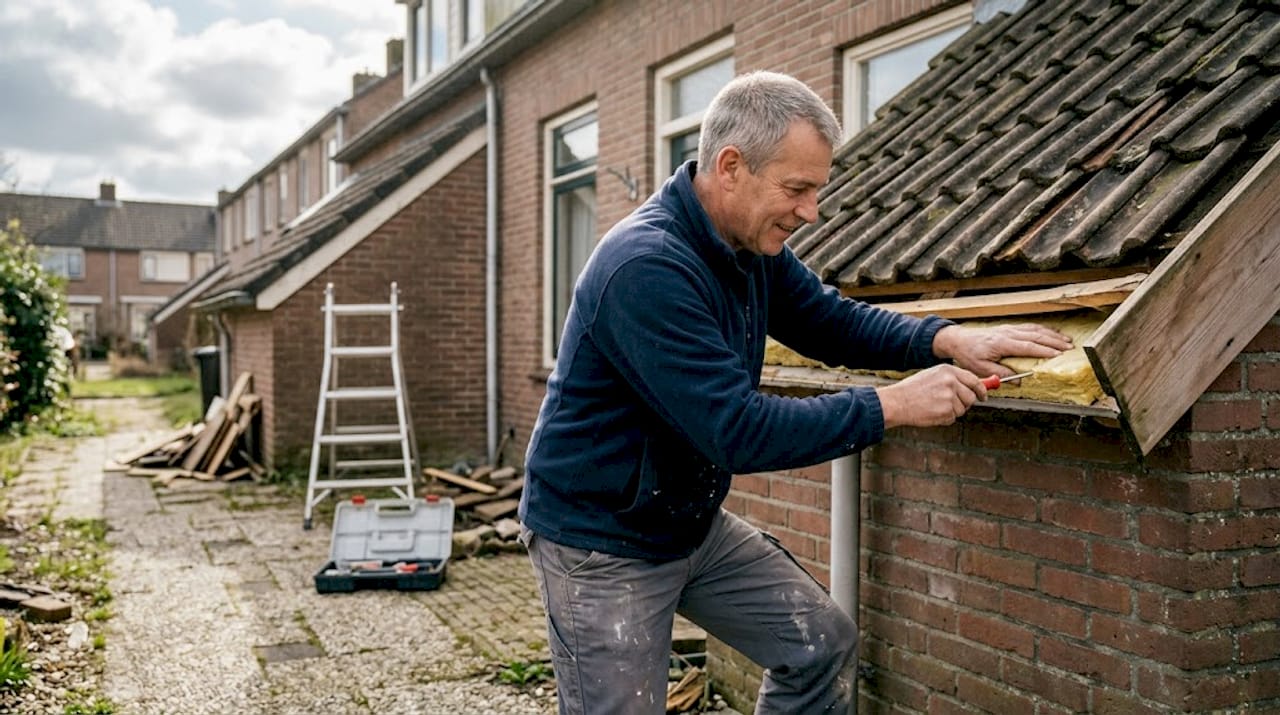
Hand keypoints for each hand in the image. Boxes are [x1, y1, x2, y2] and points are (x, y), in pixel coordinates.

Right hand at [876, 364, 985, 428]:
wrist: (897, 402)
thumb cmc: (912, 390)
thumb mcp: (933, 376)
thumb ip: (953, 379)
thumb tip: (975, 386)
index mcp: (948, 371)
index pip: (974, 380)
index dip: (981, 390)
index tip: (983, 396)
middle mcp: (951, 382)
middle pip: (971, 397)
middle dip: (964, 403)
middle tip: (951, 405)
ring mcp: (949, 397)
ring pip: (962, 409)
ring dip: (952, 412)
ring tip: (935, 407)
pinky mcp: (946, 411)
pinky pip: (953, 418)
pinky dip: (944, 418)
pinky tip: (931, 412)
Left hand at [932, 323, 1071, 378]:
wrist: (959, 340)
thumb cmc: (969, 355)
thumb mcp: (981, 368)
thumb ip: (1001, 374)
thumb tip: (1020, 380)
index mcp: (1002, 344)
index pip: (1027, 347)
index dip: (1044, 351)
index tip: (1058, 355)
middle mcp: (1008, 333)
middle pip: (1035, 336)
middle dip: (1054, 342)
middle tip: (1069, 348)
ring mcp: (1009, 329)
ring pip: (1035, 330)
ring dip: (1052, 335)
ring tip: (1067, 341)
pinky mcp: (1009, 328)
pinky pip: (1030, 327)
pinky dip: (1043, 330)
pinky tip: (1052, 333)